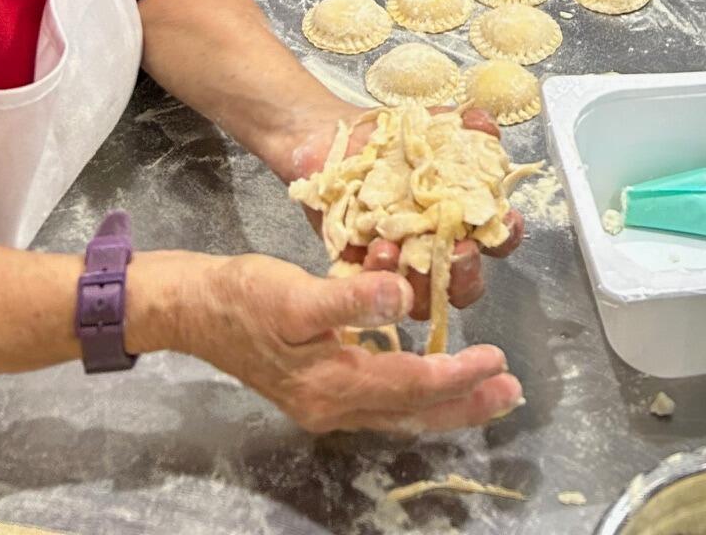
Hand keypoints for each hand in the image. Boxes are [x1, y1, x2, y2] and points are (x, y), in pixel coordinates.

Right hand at [166, 251, 522, 435]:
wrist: (194, 309)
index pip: (410, 385)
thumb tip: (403, 297)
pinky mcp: (319, 387)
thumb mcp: (295, 293)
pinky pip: (381, 397)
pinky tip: (428, 371)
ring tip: (487, 387)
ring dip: (445, 400)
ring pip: (399, 410)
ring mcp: (325, 402)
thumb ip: (350, 300)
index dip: (455, 375)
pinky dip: (414, 389)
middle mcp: (333, 405)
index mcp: (332, 385)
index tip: (495, 360)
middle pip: (412, 412)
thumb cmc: (244, 296)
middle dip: (465, 403)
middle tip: (511, 391)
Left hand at [287, 107, 525, 317]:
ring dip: (417, 283)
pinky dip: (375, 275)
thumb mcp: (428, 121)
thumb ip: (463, 123)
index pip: (496, 235)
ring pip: (419, 294)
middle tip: (458, 251)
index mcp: (461, 213)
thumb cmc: (388, 136)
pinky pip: (371, 287)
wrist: (332, 137)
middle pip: (465, 280)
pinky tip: (374, 249)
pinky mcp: (359, 268)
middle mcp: (434, 244)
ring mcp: (398, 260)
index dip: (506, 233)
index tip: (504, 222)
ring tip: (398, 250)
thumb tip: (486, 127)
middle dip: (466, 272)